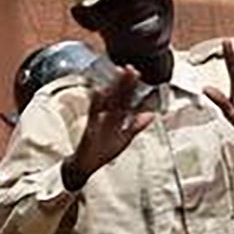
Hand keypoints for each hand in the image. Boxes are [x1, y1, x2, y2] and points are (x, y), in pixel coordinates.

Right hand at [63, 67, 153, 185]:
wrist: (83, 166)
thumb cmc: (101, 152)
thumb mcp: (123, 139)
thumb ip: (136, 126)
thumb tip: (151, 115)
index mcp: (117, 119)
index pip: (126, 100)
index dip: (132, 87)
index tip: (137, 73)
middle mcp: (108, 118)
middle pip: (119, 97)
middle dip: (125, 83)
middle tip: (130, 68)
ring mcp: (99, 122)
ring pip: (108, 102)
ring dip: (114, 88)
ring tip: (119, 74)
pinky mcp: (90, 129)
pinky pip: (94, 115)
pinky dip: (97, 104)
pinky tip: (99, 92)